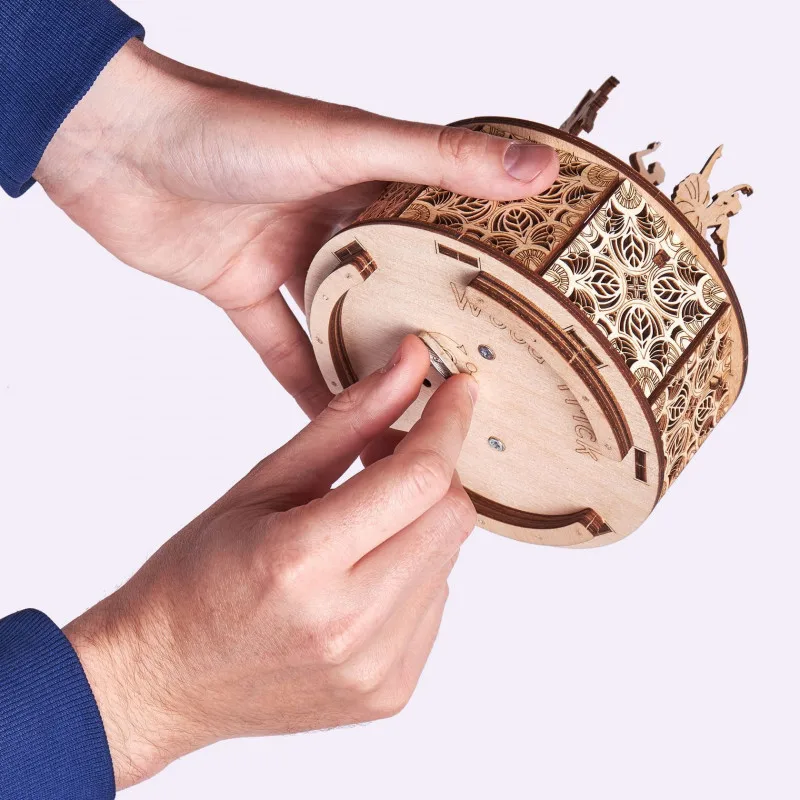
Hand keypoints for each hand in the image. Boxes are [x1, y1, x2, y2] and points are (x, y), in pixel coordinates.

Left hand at [35, 39, 557, 415]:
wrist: (113, 143)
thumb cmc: (228, 126)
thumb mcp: (350, 142)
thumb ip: (440, 160)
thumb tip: (536, 168)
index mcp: (366, 178)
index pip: (439, 229)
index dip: (474, 269)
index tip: (517, 314)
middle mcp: (330, 219)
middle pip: (392, 285)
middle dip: (426, 330)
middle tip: (469, 381)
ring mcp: (285, 256)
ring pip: (339, 323)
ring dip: (368, 364)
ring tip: (413, 412)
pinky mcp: (239, 287)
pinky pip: (280, 345)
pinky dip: (302, 381)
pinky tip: (339, 420)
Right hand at [64, 336, 477, 789]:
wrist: (166, 681)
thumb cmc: (196, 578)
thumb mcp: (262, 483)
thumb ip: (346, 423)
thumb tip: (409, 368)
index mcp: (300, 562)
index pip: (418, 478)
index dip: (447, 423)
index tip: (457, 388)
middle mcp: (347, 624)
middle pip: (450, 517)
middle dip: (435, 470)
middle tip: (389, 455)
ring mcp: (374, 667)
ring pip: (449, 556)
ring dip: (420, 521)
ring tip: (362, 520)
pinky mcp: (390, 692)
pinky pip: (436, 601)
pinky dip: (414, 567)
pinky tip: (365, 569)